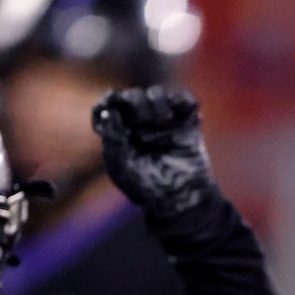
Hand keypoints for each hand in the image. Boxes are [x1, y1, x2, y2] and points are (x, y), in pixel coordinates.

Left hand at [91, 87, 218, 224]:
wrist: (182, 200)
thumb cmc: (148, 190)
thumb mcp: (121, 167)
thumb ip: (112, 139)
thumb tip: (108, 112)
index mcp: (119, 133)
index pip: (108, 107)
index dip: (108, 101)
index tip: (112, 101)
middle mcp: (139, 125)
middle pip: (132, 96)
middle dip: (135, 100)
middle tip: (142, 116)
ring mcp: (163, 123)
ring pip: (157, 94)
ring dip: (157, 100)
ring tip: (163, 117)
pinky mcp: (186, 122)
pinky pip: (184, 100)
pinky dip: (183, 100)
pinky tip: (180, 113)